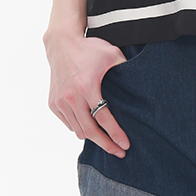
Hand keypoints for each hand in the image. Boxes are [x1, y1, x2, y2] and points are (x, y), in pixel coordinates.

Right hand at [44, 31, 130, 156]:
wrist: (61, 44)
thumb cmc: (89, 48)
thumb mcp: (111, 54)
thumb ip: (125, 67)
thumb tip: (142, 81)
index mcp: (87, 86)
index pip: (104, 118)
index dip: (115, 134)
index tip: (125, 144)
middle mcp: (71, 97)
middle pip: (90, 131)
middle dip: (106, 144)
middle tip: (118, 152)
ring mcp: (60, 102)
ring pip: (78, 130)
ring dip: (92, 138)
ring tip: (106, 139)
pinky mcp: (53, 103)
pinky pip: (68, 123)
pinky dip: (79, 127)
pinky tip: (90, 125)